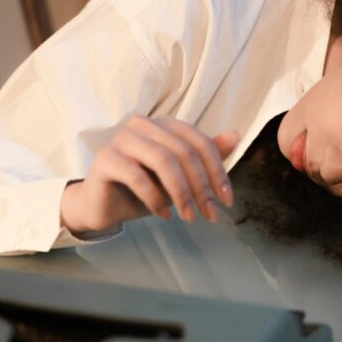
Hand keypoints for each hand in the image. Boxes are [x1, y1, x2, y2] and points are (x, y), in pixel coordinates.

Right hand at [60, 116, 239, 234]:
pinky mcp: (105, 157)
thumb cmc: (145, 189)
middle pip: (184, 151)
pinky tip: (163, 214)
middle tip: (210, 215)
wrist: (105, 206)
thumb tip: (236, 135)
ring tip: (189, 217)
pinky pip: (137, 176)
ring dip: (181, 193)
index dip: (217, 172)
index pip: (200, 142)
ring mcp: (122, 138)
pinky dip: (154, 198)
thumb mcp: (181, 177)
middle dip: (201, 186)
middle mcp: (143, 124)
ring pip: (163, 160)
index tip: (226, 201)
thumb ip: (205, 156)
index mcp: (165, 124)